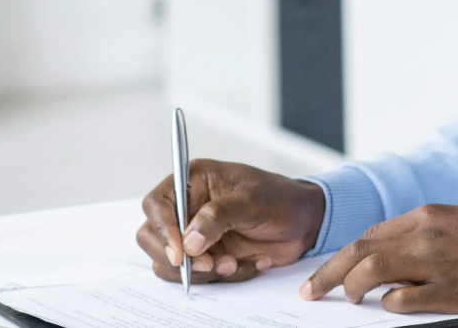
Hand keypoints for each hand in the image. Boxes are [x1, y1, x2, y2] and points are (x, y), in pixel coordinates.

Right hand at [137, 159, 324, 283]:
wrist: (305, 222)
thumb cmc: (280, 199)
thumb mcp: (251, 201)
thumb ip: (217, 217)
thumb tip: (188, 243)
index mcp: (193, 181)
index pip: (156, 204)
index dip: (163, 229)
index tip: (180, 254)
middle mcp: (187, 207)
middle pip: (152, 237)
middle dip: (180, 258)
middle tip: (211, 264)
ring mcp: (194, 234)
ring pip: (171, 263)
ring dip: (203, 271)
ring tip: (236, 263)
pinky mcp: (206, 255)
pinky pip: (198, 276)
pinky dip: (223, 276)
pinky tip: (251, 263)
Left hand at [301, 204, 457, 312]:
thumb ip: (422, 233)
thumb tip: (387, 253)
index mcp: (428, 214)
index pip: (371, 233)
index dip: (346, 254)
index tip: (333, 268)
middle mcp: (426, 234)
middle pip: (360, 250)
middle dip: (329, 272)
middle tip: (311, 290)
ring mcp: (435, 263)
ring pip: (371, 272)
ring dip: (351, 287)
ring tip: (348, 298)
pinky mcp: (448, 292)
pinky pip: (401, 300)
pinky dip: (388, 304)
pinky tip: (388, 306)